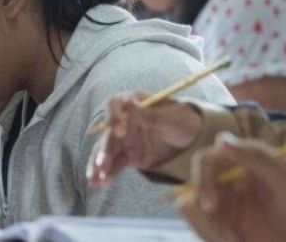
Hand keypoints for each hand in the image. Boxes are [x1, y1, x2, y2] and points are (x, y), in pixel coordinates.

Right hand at [87, 93, 201, 186]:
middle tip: (102, 163)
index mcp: (133, 103)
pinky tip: (99, 183)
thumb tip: (129, 103)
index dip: (113, 116)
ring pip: (107, 150)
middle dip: (104, 149)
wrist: (191, 139)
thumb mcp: (172, 117)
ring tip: (95, 179)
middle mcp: (124, 120)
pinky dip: (106, 174)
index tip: (119, 130)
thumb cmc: (183, 120)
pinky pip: (114, 165)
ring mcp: (124, 139)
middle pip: (108, 132)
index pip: (115, 104)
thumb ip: (150, 113)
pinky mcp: (127, 157)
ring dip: (99, 164)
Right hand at [178, 134, 285, 241]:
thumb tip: (220, 139)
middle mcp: (225, 181)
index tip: (210, 206)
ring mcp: (224, 205)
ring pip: (195, 215)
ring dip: (211, 232)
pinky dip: (216, 238)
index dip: (202, 180)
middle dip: (206, 218)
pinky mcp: (224, 227)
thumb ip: (254, 156)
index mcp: (238, 160)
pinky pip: (205, 231)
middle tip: (230, 238)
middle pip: (193, 191)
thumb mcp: (285, 175)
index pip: (205, 161)